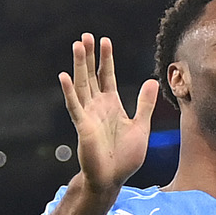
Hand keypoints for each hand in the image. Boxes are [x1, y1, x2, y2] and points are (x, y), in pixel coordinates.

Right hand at [59, 35, 158, 195]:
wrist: (113, 178)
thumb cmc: (126, 156)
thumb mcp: (141, 126)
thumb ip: (145, 104)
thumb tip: (152, 81)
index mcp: (112, 105)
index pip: (107, 76)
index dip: (106, 59)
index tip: (105, 40)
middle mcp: (98, 106)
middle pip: (92, 76)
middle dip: (89, 56)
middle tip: (86, 36)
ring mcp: (88, 115)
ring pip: (82, 85)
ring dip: (78, 66)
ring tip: (77, 46)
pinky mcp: (82, 126)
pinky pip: (75, 106)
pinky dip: (69, 92)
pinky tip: (64, 76)